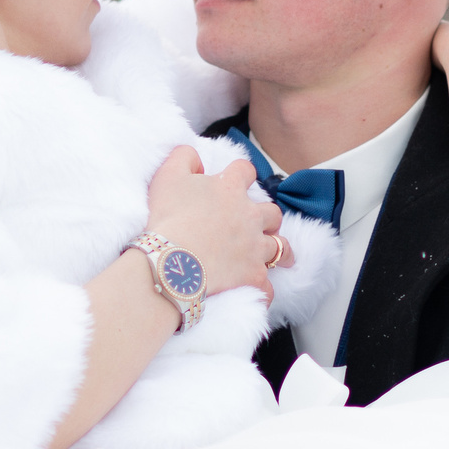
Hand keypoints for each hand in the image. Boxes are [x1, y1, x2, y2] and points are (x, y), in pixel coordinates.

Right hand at [141, 146, 283, 301]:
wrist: (171, 262)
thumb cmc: (168, 219)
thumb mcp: (167, 176)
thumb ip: (184, 157)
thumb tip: (195, 156)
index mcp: (230, 189)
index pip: (246, 170)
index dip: (242, 174)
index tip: (236, 181)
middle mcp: (250, 216)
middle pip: (272, 211)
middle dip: (266, 217)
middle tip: (256, 223)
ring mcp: (256, 247)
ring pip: (281, 247)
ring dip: (279, 250)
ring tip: (278, 256)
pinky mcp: (253, 276)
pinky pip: (267, 288)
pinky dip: (265, 291)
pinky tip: (261, 293)